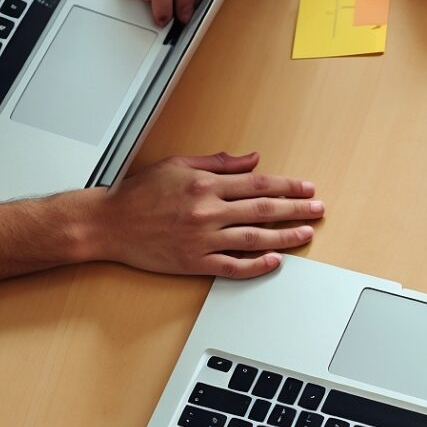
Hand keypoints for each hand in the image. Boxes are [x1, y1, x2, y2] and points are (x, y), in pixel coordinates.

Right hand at [82, 151, 320, 278]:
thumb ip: (220, 163)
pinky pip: (232, 266)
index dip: (289, 186)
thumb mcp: (179, 165)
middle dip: (297, 209)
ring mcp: (201, 239)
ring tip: (306, 233)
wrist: (107, 223)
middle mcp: (207, 212)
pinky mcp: (193, 262)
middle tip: (318, 209)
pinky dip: (256, 265)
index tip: (307, 188)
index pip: (260, 184)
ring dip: (285, 236)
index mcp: (206, 186)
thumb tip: (253, 159)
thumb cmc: (139, 193)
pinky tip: (274, 261)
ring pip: (254, 238)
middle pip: (264, 210)